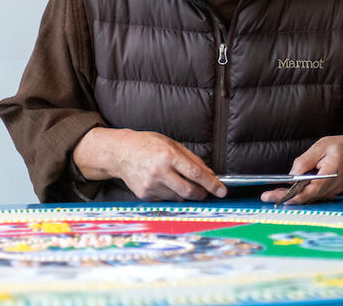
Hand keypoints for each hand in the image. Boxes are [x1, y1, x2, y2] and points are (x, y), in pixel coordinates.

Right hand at [72, 127, 225, 200]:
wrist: (120, 153)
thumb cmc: (148, 145)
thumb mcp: (172, 144)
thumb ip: (192, 159)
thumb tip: (210, 174)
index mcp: (168, 156)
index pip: (196, 174)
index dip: (212, 184)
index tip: (222, 190)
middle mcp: (159, 172)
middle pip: (189, 191)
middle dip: (202, 193)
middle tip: (206, 191)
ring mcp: (151, 186)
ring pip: (179, 197)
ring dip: (187, 193)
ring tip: (181, 181)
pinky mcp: (145, 195)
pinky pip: (167, 199)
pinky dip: (173, 194)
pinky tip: (166, 183)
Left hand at [260, 133, 342, 204]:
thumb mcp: (322, 146)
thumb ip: (306, 160)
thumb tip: (292, 175)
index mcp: (331, 174)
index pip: (311, 190)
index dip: (294, 196)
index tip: (279, 197)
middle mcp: (332, 187)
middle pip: (306, 197)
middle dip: (285, 198)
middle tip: (266, 197)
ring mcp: (331, 192)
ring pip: (308, 198)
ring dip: (290, 198)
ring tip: (271, 195)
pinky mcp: (329, 192)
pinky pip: (312, 196)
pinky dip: (299, 195)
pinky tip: (286, 193)